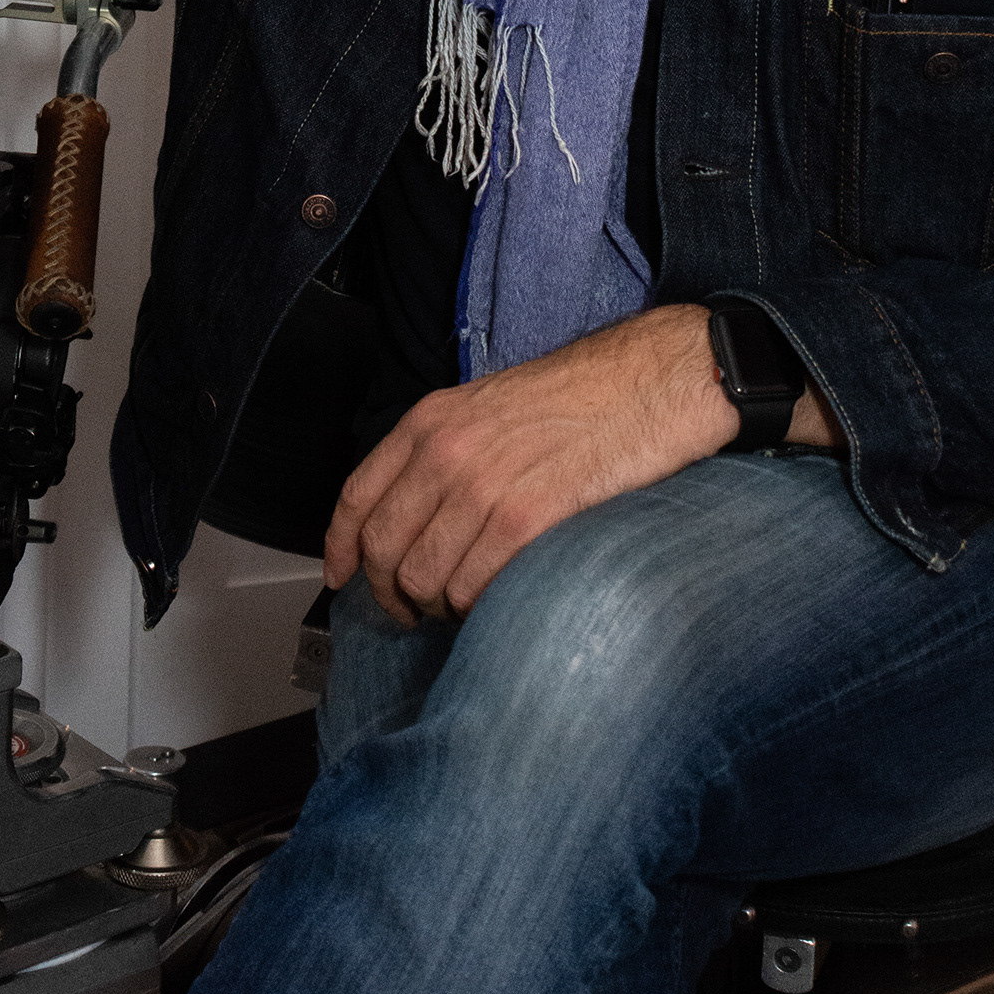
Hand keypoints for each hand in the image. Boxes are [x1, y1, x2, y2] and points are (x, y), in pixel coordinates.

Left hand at [324, 305, 844, 624]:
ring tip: (462, 605)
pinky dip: (476, 608)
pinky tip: (494, 600)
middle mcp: (446, 452)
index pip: (357, 495)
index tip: (343, 577)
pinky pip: (475, 587)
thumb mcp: (491, 405)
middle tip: (412, 610)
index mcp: (431, 420)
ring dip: (437, 605)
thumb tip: (416, 512)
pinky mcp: (528, 518)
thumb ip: (446, 449)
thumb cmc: (581, 396)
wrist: (652, 382)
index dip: (341, 547)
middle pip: (383, 549)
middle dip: (390, 592)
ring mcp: (485, 486)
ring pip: (424, 578)